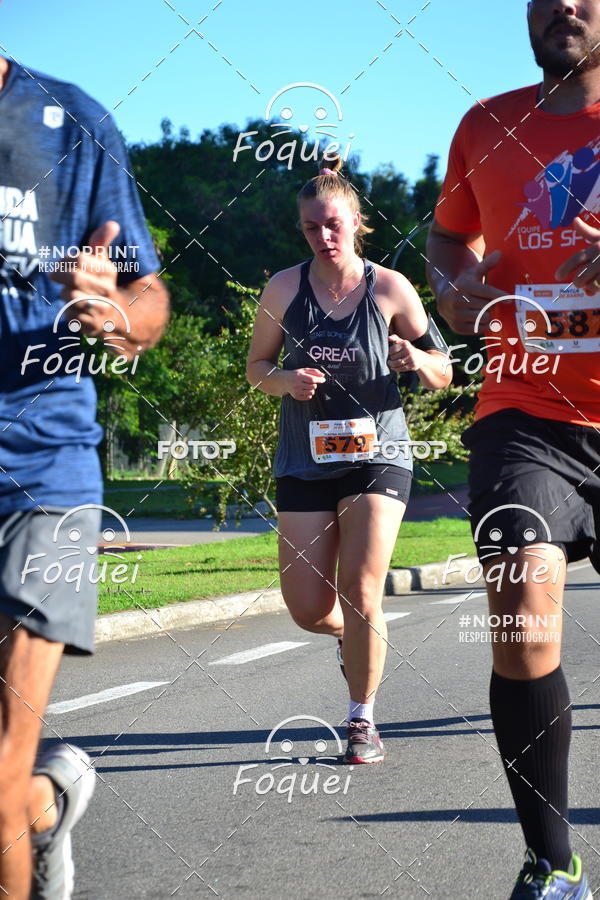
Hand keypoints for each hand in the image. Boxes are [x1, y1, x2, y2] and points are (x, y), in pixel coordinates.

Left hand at [50, 220, 125, 339]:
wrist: (116, 315)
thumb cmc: (100, 283)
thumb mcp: (102, 262)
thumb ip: (101, 242)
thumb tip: (113, 223)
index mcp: (109, 272)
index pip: (80, 259)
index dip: (64, 259)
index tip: (61, 261)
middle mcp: (108, 290)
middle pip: (74, 277)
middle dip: (59, 275)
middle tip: (54, 275)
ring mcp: (101, 309)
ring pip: (69, 297)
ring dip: (63, 294)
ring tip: (68, 293)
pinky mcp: (92, 326)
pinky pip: (69, 315)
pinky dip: (67, 311)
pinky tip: (74, 309)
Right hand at [287, 367, 325, 399]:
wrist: (285, 381)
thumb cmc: (296, 375)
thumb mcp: (304, 370)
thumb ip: (314, 372)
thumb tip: (323, 376)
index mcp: (299, 376)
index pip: (312, 379)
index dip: (319, 380)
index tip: (323, 380)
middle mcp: (297, 384)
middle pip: (313, 386)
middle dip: (314, 384)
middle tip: (310, 382)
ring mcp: (296, 391)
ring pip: (311, 392)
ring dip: (312, 389)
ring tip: (307, 386)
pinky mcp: (296, 396)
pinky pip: (308, 397)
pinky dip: (309, 394)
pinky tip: (304, 390)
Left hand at [387, 336, 427, 371]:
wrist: (420, 357)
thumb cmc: (407, 349)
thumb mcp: (403, 342)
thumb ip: (395, 338)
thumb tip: (388, 338)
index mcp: (405, 344)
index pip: (392, 350)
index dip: (389, 353)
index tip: (390, 353)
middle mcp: (408, 350)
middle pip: (393, 357)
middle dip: (391, 359)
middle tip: (392, 359)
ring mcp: (411, 358)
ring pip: (397, 363)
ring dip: (391, 365)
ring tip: (390, 364)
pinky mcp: (412, 365)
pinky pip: (401, 368)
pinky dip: (395, 369)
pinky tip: (393, 367)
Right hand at [437, 250, 504, 333]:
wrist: (444, 301)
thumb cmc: (464, 286)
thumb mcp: (472, 274)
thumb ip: (486, 264)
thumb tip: (499, 253)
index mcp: (462, 286)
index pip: (486, 292)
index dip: (499, 296)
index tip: (510, 300)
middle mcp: (457, 301)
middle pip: (488, 306)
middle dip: (491, 304)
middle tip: (486, 302)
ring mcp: (455, 316)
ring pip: (485, 318)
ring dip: (488, 314)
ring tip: (482, 309)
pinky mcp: (457, 328)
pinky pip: (479, 328)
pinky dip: (482, 324)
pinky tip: (477, 317)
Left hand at [555, 216, 599, 294]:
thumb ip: (588, 232)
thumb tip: (574, 220)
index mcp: (596, 247)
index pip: (576, 259)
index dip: (564, 269)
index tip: (557, 277)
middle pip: (580, 278)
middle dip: (578, 282)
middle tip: (580, 282)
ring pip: (591, 286)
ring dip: (591, 287)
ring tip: (593, 283)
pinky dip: (598, 288)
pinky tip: (599, 285)